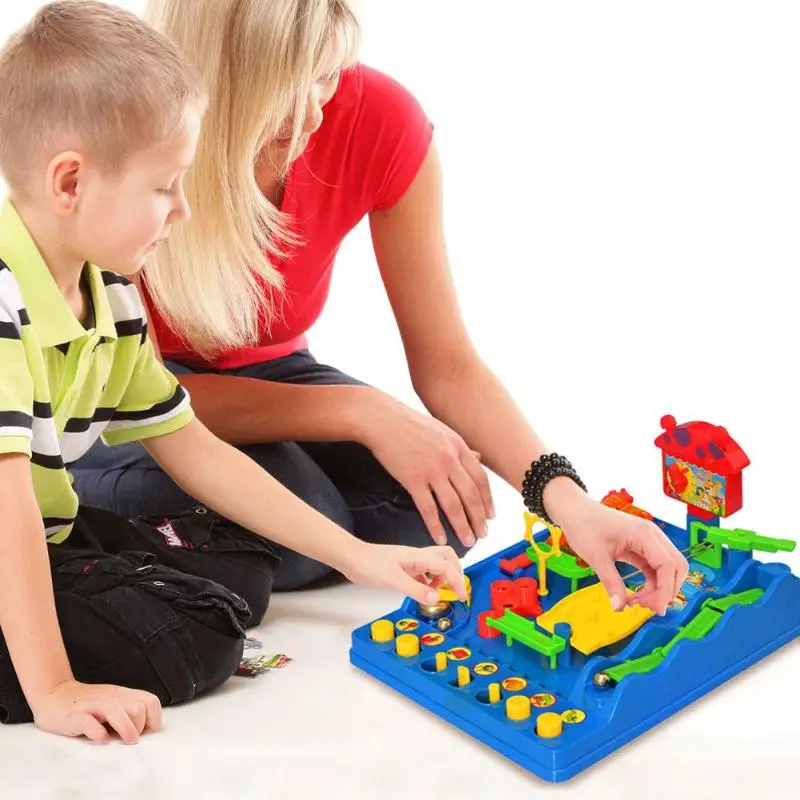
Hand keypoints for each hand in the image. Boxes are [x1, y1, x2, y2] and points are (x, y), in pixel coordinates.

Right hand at [32, 679, 161, 743]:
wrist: (54, 694)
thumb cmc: (88, 704)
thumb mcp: (113, 703)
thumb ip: (128, 712)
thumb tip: (145, 733)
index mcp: (122, 695)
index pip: (150, 702)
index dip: (153, 719)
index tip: (146, 733)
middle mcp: (110, 697)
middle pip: (137, 707)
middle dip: (140, 726)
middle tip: (132, 740)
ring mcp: (92, 705)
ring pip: (116, 711)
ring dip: (126, 728)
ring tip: (127, 741)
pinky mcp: (74, 716)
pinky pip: (88, 722)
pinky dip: (97, 732)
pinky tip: (100, 739)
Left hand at [339, 541, 466, 604]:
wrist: (352, 559)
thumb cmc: (370, 564)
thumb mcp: (394, 580)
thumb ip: (416, 590)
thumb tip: (436, 598)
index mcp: (419, 556)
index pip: (447, 567)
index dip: (457, 581)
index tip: (461, 597)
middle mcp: (418, 556)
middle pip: (447, 558)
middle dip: (456, 572)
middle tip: (455, 590)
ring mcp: (411, 561)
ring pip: (436, 565)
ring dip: (442, 578)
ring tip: (437, 593)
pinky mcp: (404, 568)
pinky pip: (424, 573)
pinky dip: (429, 582)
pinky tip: (423, 592)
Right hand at [359, 393, 493, 547]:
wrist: (381, 419)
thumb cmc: (408, 422)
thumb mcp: (441, 430)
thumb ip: (460, 447)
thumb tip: (479, 456)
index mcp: (458, 446)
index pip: (481, 479)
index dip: (488, 500)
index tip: (490, 515)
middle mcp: (450, 459)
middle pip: (471, 496)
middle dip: (479, 519)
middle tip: (482, 534)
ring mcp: (432, 470)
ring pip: (454, 506)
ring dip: (463, 527)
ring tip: (468, 541)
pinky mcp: (413, 480)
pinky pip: (429, 509)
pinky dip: (436, 527)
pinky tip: (441, 538)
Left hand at [545, 479, 688, 614]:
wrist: (574, 510)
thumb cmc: (583, 525)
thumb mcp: (596, 556)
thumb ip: (611, 583)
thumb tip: (619, 607)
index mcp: (644, 534)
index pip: (669, 566)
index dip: (665, 591)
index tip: (652, 609)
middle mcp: (652, 535)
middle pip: (677, 567)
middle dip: (666, 591)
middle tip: (644, 606)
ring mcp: (649, 540)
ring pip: (669, 569)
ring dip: (659, 589)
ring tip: (637, 602)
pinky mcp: (642, 546)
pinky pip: (656, 568)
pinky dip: (651, 583)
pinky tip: (637, 595)